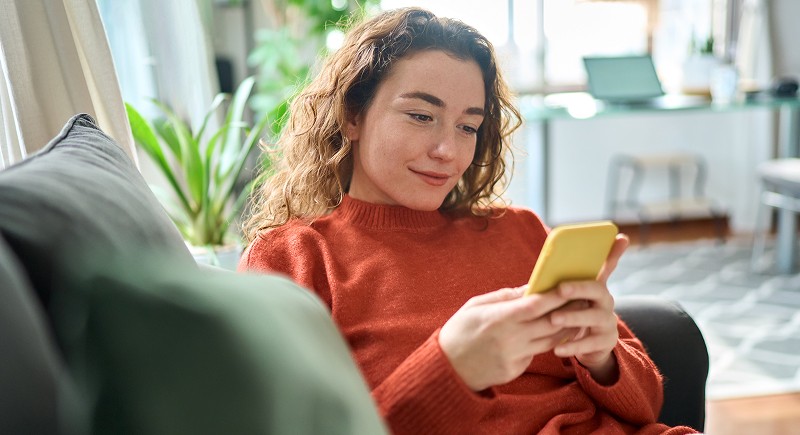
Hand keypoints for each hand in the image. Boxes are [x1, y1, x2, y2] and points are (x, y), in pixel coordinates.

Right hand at [439, 286, 577, 390]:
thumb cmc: (459, 330)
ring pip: (550, 341)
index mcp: (499, 318)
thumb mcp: (475, 306)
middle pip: (550, 323)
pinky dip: (545, 343)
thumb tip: (528, 288)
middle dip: (569, 311)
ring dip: (565, 329)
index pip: (536, 305)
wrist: (447, 368)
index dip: (555, 296)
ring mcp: (514, 356)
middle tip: (583, 299)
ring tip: (577, 316)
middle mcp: (510, 338)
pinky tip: (553, 335)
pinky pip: (536, 354)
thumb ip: (504, 297)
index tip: (569, 286)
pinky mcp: (516, 370)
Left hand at [549, 234, 629, 383]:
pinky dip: (572, 345)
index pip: (607, 265)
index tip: (620, 237)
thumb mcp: (572, 296)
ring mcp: (608, 321)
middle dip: (579, 288)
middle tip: (560, 288)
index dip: (614, 252)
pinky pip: (589, 343)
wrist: (590, 346)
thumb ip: (565, 278)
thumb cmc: (576, 312)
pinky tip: (557, 348)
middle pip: (597, 290)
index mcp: (597, 286)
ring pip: (593, 317)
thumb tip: (550, 261)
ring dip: (572, 317)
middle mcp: (606, 301)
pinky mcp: (605, 342)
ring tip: (553, 319)